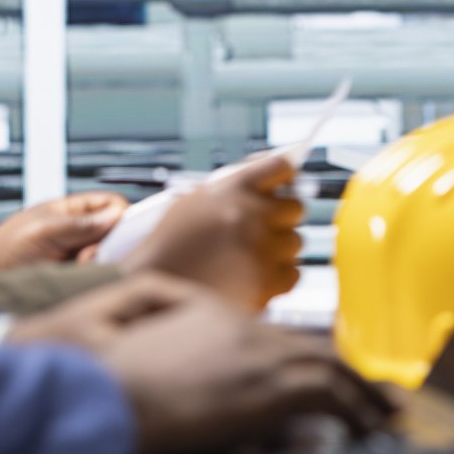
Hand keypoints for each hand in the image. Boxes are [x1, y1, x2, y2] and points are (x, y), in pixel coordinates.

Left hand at [0, 191, 129, 278]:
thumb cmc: (5, 250)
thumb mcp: (43, 230)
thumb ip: (80, 223)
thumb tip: (116, 216)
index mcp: (73, 211)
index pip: (112, 204)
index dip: (120, 214)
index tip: (116, 229)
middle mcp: (80, 232)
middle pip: (116, 231)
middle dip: (109, 242)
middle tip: (87, 253)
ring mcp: (78, 256)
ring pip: (110, 255)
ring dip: (97, 261)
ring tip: (76, 266)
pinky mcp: (76, 278)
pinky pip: (97, 275)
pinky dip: (90, 276)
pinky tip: (73, 278)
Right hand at [9, 275, 392, 453]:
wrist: (97, 386)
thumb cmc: (101, 362)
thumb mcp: (134, 311)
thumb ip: (174, 309)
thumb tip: (205, 318)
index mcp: (214, 313)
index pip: (277, 338)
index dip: (308, 357)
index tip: (327, 375)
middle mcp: (245, 328)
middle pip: (312, 350)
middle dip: (347, 374)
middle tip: (376, 394)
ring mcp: (258, 357)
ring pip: (329, 370)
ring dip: (360, 394)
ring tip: (383, 412)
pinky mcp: (267, 391)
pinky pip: (328, 396)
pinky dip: (355, 407)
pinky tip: (368, 422)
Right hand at [120, 153, 304, 309]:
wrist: (156, 285)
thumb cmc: (173, 243)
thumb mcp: (196, 200)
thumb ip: (234, 188)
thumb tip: (275, 183)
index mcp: (234, 188)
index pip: (281, 167)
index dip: (287, 175)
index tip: (287, 182)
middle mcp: (251, 214)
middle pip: (296, 208)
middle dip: (283, 217)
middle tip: (265, 227)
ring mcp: (261, 249)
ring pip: (296, 242)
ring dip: (280, 248)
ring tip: (253, 257)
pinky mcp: (266, 283)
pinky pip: (293, 273)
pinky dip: (280, 276)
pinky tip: (257, 276)